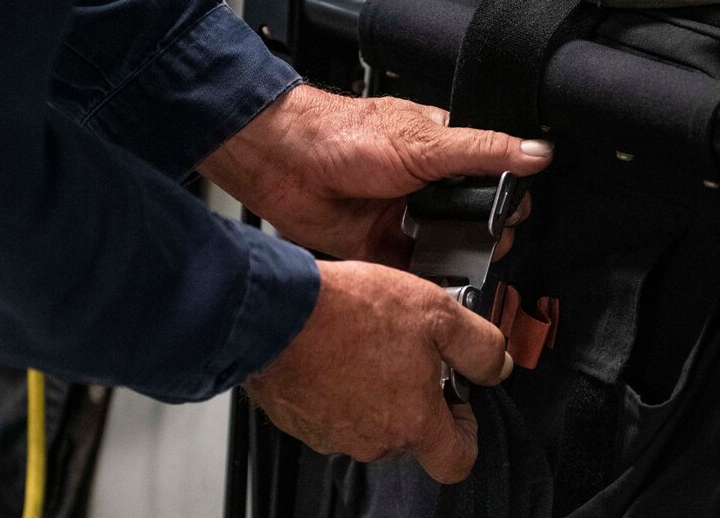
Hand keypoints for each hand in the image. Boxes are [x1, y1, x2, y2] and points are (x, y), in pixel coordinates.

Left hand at [197, 85, 551, 267]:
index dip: (507, 204)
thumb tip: (537, 153)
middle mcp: (427, 192)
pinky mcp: (380, 251)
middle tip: (482, 246)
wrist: (282, 162)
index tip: (512, 219)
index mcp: (443, 156)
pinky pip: (412, 276)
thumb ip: (481, 152)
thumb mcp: (422, 141)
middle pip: (475, 226)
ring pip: (446, 253)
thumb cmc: (342, 135)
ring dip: (455, 263)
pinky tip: (431, 287)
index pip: (494, 184)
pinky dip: (423, 284)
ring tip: (459, 269)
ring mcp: (404, 223)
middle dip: (483, 239)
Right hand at [245, 260, 513, 483]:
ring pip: (366, 423)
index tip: (456, 403)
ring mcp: (331, 434)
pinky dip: (335, 390)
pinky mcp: (298, 421)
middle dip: (413, 401)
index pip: (456, 461)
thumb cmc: (349, 312)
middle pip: (408, 437)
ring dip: (372, 393)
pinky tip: (333, 352)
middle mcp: (372, 439)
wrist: (275, 312)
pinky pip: (328, 413)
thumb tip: (499, 365)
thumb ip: (479, 345)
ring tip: (364, 344)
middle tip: (405, 353)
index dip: (465, 434)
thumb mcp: (436, 312)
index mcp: (412, 422)